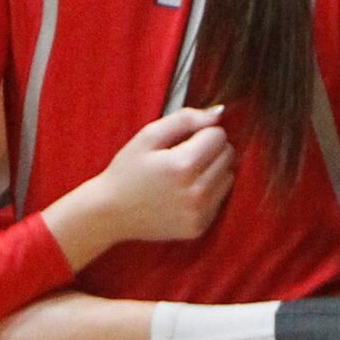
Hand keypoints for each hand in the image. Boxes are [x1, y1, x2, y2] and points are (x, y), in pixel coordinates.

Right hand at [45, 106, 236, 267]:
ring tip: (187, 174)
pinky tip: (185, 193)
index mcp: (182, 165)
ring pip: (229, 178)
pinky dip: (209, 192)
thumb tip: (219, 112)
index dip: (203, 132)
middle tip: (186, 155)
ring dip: (214, 171)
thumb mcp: (148, 136)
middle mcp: (196, 192)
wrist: (111, 213)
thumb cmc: (127, 170)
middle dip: (212, 150)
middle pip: (228, 156)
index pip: (219, 136)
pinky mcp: (199, 227)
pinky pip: (220, 200)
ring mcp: (199, 213)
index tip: (185, 140)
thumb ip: (185, 119)